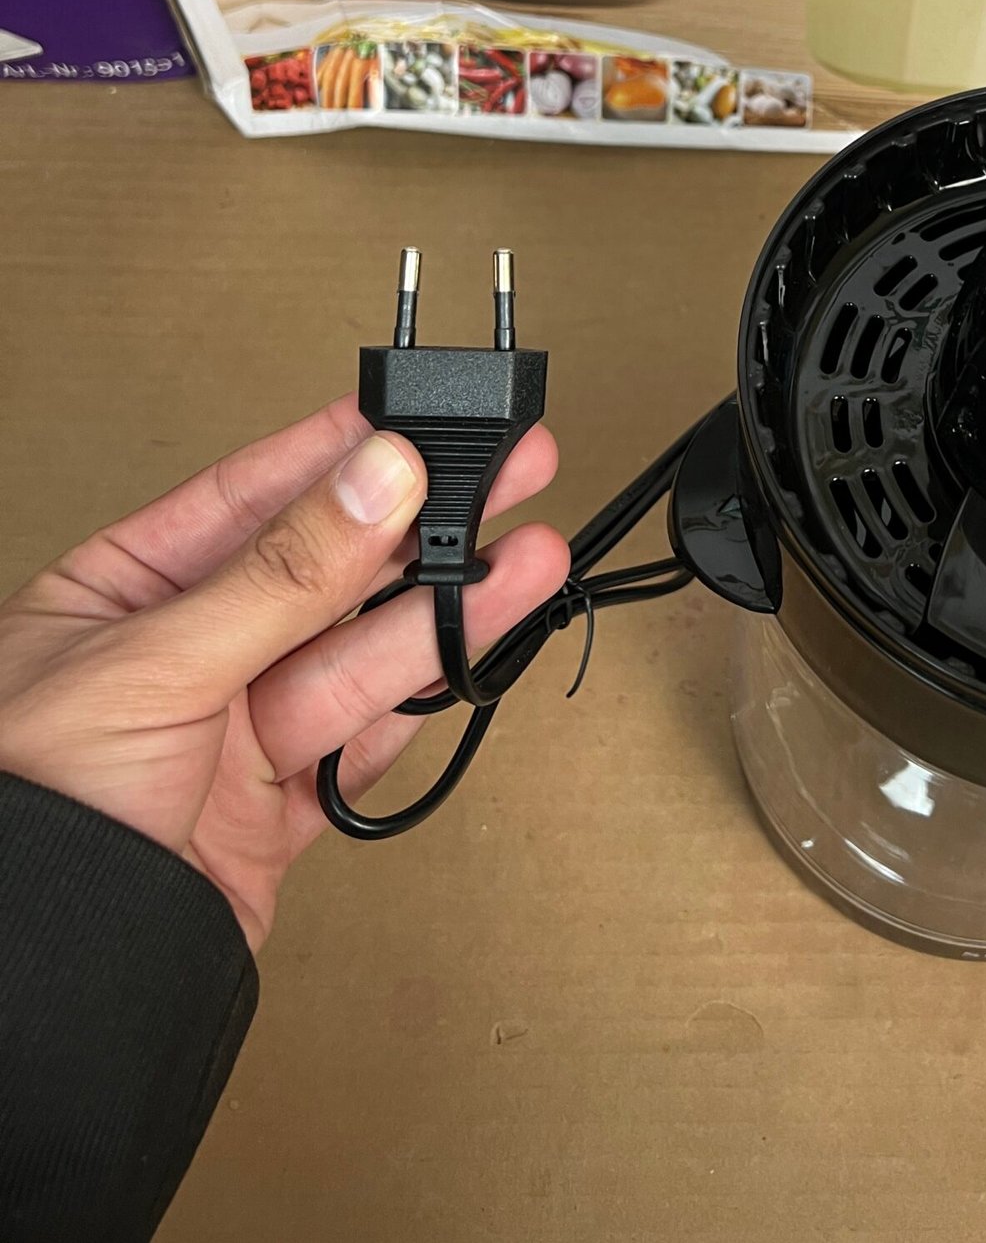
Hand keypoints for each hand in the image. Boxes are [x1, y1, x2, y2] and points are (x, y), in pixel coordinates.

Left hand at [0, 400, 566, 950]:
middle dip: (418, 526)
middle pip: (324, 574)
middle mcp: (180, 655)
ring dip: (447, 609)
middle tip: (505, 475)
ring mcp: (229, 734)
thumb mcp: (157, 662)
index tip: (417, 417)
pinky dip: (421, 706)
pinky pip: (364, 744)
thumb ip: (282, 574)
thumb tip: (374, 479)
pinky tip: (476, 653)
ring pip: (359, 656)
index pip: (247, 498)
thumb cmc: (28, 809)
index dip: (338, 455)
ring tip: (524, 560)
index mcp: (119, 592)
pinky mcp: (274, 810)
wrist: (48, 979)